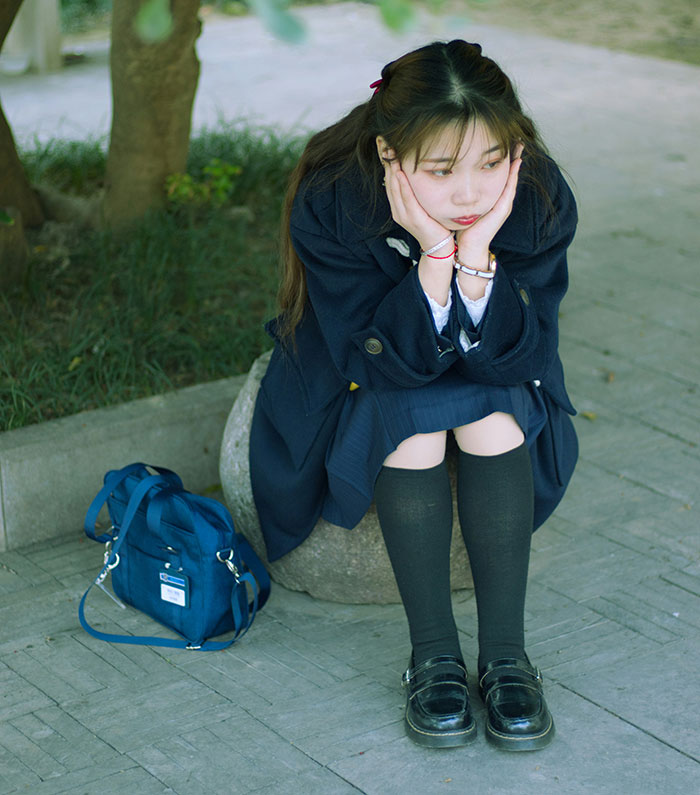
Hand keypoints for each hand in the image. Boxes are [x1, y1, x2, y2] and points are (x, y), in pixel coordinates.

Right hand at [381, 149, 450, 253]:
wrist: (440, 247)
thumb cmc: (435, 224)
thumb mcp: (425, 203)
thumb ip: (421, 190)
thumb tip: (422, 169)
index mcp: (399, 204)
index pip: (390, 177)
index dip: (386, 159)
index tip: (384, 141)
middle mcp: (398, 209)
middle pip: (388, 179)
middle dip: (386, 159)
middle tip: (383, 139)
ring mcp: (403, 214)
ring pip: (394, 187)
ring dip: (391, 168)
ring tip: (389, 150)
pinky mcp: (413, 219)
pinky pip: (406, 199)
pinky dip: (402, 185)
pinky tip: (400, 172)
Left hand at [456, 144, 522, 260]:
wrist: (469, 247)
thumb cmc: (466, 229)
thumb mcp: (466, 207)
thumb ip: (465, 195)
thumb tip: (455, 179)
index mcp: (492, 199)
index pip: (500, 175)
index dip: (503, 159)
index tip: (505, 142)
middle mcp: (501, 200)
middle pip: (510, 174)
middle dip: (513, 156)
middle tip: (518, 139)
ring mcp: (504, 205)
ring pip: (512, 179)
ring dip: (516, 162)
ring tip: (519, 146)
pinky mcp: (502, 210)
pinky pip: (509, 189)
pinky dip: (513, 176)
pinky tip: (515, 163)